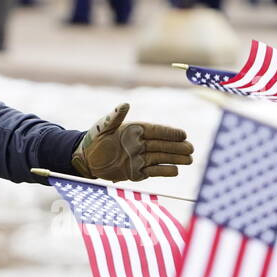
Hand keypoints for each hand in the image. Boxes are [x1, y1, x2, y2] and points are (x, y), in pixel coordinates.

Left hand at [71, 103, 193, 181]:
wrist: (85, 158)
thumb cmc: (94, 138)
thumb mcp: (103, 126)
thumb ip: (114, 117)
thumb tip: (125, 104)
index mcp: (134, 130)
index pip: (156, 131)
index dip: (169, 133)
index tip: (182, 134)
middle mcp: (140, 144)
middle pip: (162, 145)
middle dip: (177, 147)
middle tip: (190, 148)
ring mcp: (139, 158)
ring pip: (161, 158)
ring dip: (174, 158)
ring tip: (189, 159)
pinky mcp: (136, 172)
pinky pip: (153, 171)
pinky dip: (163, 171)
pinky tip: (175, 170)